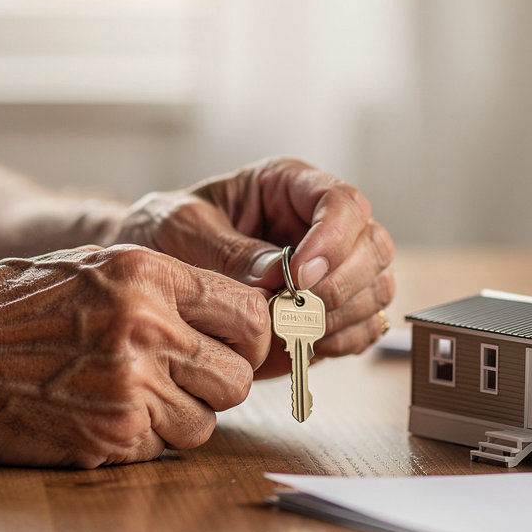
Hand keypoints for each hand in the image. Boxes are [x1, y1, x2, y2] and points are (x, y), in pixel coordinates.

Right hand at [0, 245, 269, 466]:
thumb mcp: (100, 266)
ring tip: (142, 393)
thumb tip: (240, 313)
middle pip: (238, 375)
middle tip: (191, 376)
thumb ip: (172, 286)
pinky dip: (148, 438)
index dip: (254, 336)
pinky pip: (166, 447)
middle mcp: (149, 328)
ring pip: (208, 421)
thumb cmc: (22, 306)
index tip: (240, 345)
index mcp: (150, 275)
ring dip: (184, 415)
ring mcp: (132, 387)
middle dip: (221, 381)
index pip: (251, 312)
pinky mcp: (114, 437)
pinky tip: (110, 413)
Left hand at [116, 158, 395, 378]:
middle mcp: (323, 224)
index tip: (300, 276)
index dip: (333, 240)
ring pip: (378, 287)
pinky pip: (366, 325)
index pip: (342, 202)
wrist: (154, 274)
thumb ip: (228, 251)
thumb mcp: (181, 229)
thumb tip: (277, 277)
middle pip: (373, 246)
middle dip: (339, 286)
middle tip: (290, 312)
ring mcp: (335, 267)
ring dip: (342, 316)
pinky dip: (344, 340)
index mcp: (290, 187)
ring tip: (292, 330)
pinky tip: (305, 344)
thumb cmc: (165, 233)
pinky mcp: (333, 308)